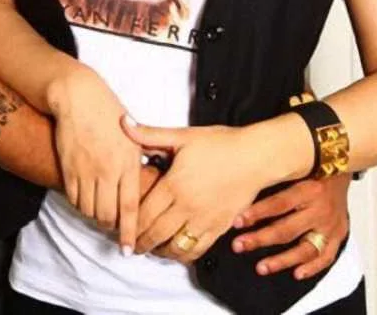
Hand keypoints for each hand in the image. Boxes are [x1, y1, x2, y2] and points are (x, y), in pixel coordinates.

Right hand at [47, 66, 142, 252]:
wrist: (78, 98)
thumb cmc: (109, 112)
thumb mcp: (133, 133)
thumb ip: (142, 156)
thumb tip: (153, 177)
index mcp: (128, 162)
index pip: (130, 207)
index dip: (130, 231)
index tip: (130, 249)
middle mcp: (107, 170)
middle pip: (108, 214)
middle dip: (111, 226)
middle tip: (113, 227)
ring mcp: (86, 170)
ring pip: (90, 210)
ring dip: (95, 216)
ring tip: (101, 213)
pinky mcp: (69, 169)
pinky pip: (74, 199)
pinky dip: (80, 205)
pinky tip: (86, 200)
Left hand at [123, 118, 264, 264]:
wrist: (256, 156)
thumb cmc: (221, 143)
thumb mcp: (183, 135)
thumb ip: (150, 134)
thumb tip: (124, 122)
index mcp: (174, 184)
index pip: (142, 212)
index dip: (128, 224)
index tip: (120, 229)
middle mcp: (187, 206)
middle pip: (155, 233)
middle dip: (140, 242)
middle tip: (131, 245)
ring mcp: (204, 219)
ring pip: (175, 246)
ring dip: (159, 251)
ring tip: (151, 249)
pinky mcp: (220, 227)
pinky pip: (197, 249)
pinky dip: (183, 255)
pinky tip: (176, 251)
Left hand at [232, 175, 351, 279]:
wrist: (344, 164)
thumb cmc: (312, 167)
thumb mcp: (295, 167)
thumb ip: (275, 179)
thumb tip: (243, 190)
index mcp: (309, 189)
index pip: (279, 204)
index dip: (257, 213)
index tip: (236, 222)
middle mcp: (321, 209)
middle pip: (288, 230)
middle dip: (260, 239)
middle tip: (238, 246)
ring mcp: (331, 225)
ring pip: (306, 249)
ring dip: (282, 260)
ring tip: (261, 267)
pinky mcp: (339, 235)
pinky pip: (326, 256)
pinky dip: (312, 268)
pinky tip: (296, 273)